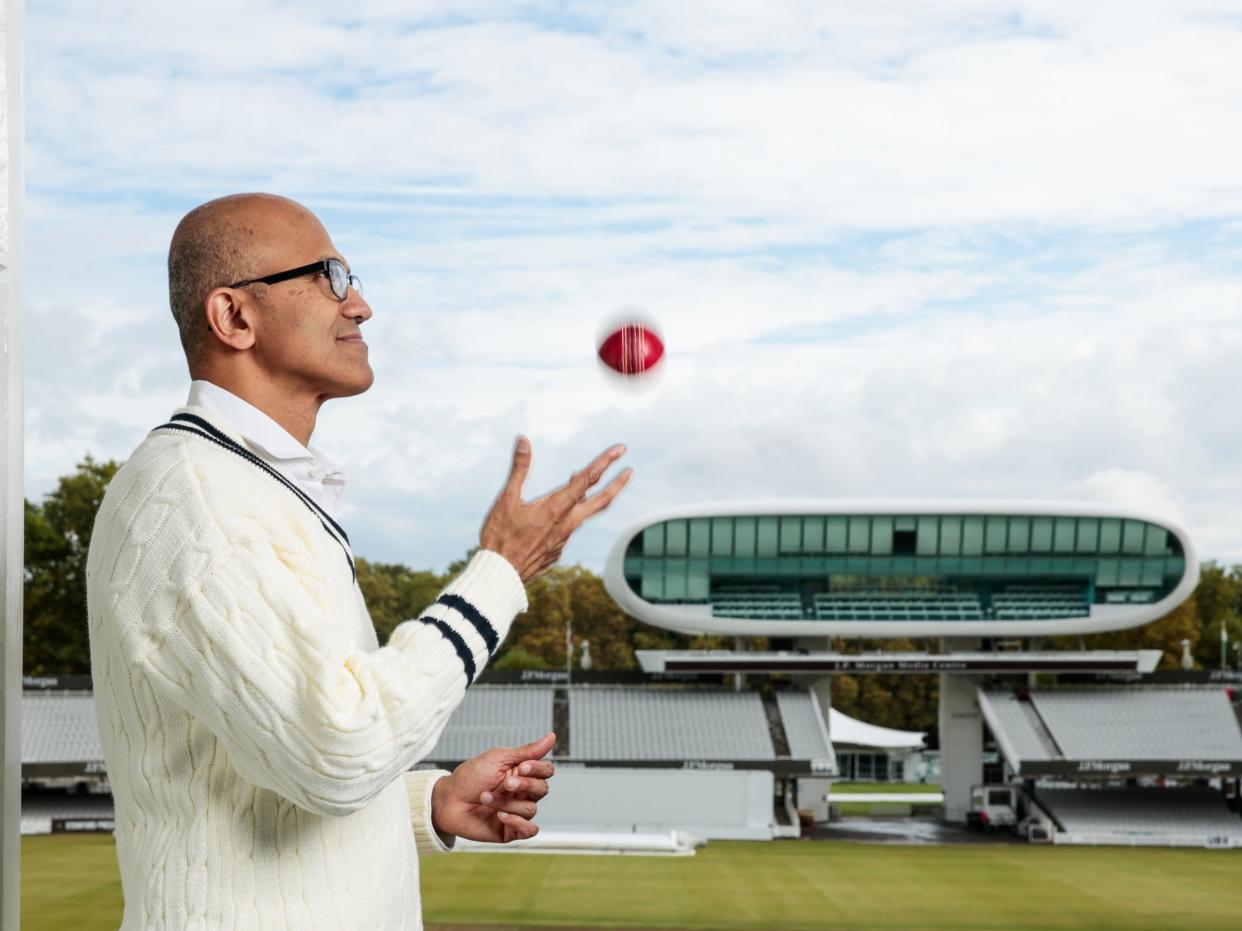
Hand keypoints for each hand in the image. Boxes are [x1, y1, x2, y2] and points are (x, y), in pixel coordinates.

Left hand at [430, 733, 555, 842]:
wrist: (448, 800)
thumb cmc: (470, 776)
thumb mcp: (498, 759)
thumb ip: (527, 751)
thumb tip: (552, 737)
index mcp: (521, 774)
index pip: (546, 771)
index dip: (538, 769)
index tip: (520, 767)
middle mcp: (522, 793)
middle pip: (542, 789)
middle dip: (524, 785)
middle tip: (505, 783)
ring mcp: (516, 812)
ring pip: (531, 809)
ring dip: (508, 802)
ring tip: (486, 798)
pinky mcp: (510, 830)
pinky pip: (529, 830)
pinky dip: (517, 822)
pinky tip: (501, 815)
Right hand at [481, 437, 630, 581]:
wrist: (500, 575)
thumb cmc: (500, 536)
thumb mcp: (507, 498)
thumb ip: (519, 468)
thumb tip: (523, 440)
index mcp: (557, 508)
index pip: (587, 478)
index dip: (605, 461)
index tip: (620, 449)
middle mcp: (567, 524)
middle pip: (601, 502)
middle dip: (617, 485)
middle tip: (630, 471)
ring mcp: (564, 540)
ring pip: (583, 515)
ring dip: (589, 497)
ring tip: (581, 480)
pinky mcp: (556, 552)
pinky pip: (568, 529)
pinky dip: (569, 515)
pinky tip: (556, 512)